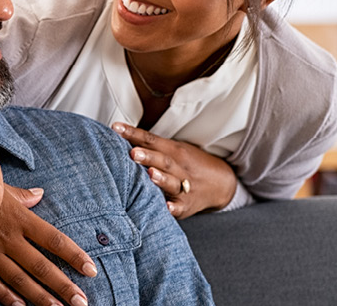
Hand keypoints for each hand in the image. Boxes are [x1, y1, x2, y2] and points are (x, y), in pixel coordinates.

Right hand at [0, 185, 95, 305]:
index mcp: (18, 218)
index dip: (74, 255)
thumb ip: (22, 195)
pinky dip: (6, 296)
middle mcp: (8, 238)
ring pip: (20, 279)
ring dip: (40, 296)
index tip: (90, 268)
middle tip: (81, 301)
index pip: (53, 239)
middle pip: (41, 266)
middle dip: (63, 286)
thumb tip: (39, 194)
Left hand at [111, 123, 236, 218]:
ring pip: (172, 182)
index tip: (116, 128)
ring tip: (150, 174)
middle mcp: (179, 167)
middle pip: (163, 160)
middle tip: (132, 153)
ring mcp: (185, 186)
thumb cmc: (187, 164)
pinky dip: (174, 207)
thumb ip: (149, 145)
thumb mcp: (173, 150)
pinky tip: (166, 207)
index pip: (151, 140)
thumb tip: (118, 134)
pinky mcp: (187, 205)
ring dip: (161, 179)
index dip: (133, 134)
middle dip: (147, 156)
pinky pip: (180, 207)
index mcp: (173, 151)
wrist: (221, 183)